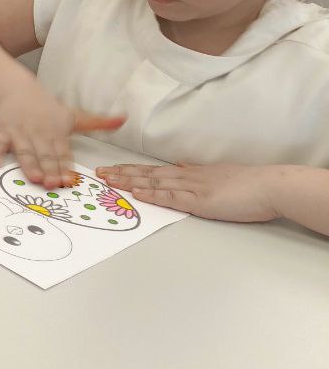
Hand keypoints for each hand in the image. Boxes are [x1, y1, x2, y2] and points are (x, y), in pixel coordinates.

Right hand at [0, 86, 124, 187]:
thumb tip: (124, 119)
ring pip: (24, 151)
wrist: (18, 90)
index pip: (62, 153)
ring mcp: (19, 132)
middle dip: (49, 169)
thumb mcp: (74, 115)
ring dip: (28, 164)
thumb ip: (98, 123)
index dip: (65, 167)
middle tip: (53, 184)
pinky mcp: (2, 130)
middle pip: (44, 155)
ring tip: (33, 178)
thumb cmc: (48, 109)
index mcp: (57, 133)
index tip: (70, 180)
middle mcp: (39, 134)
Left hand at [97, 163, 279, 222]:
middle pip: (148, 173)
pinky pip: (172, 197)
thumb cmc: (249, 184)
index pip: (155, 170)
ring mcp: (193, 188)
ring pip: (154, 182)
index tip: (113, 169)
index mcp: (191, 173)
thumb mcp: (218, 174)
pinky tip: (137, 194)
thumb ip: (197, 173)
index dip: (132, 170)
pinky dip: (153, 194)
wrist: (270, 186)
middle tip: (99, 173)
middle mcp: (187, 177)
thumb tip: (180, 167)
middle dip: (121, 173)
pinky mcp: (201, 201)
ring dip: (129, 181)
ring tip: (108, 181)